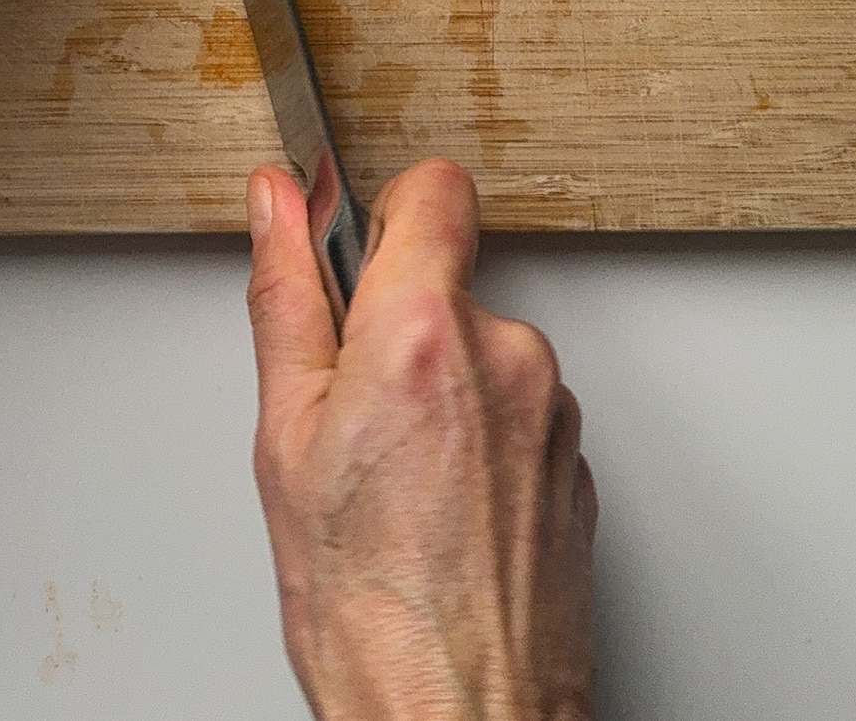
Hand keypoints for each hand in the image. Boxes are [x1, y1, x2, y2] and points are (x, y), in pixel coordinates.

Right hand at [246, 158, 596, 720]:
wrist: (456, 719)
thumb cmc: (367, 607)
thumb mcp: (286, 437)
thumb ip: (287, 296)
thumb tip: (277, 205)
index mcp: (426, 332)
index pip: (434, 188)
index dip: (389, 209)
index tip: (360, 251)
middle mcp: (510, 356)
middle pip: (452, 281)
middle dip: (402, 325)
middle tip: (355, 413)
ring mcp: (556, 413)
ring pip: (485, 353)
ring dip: (445, 390)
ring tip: (398, 481)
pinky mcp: (578, 464)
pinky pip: (520, 413)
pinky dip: (483, 441)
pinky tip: (441, 509)